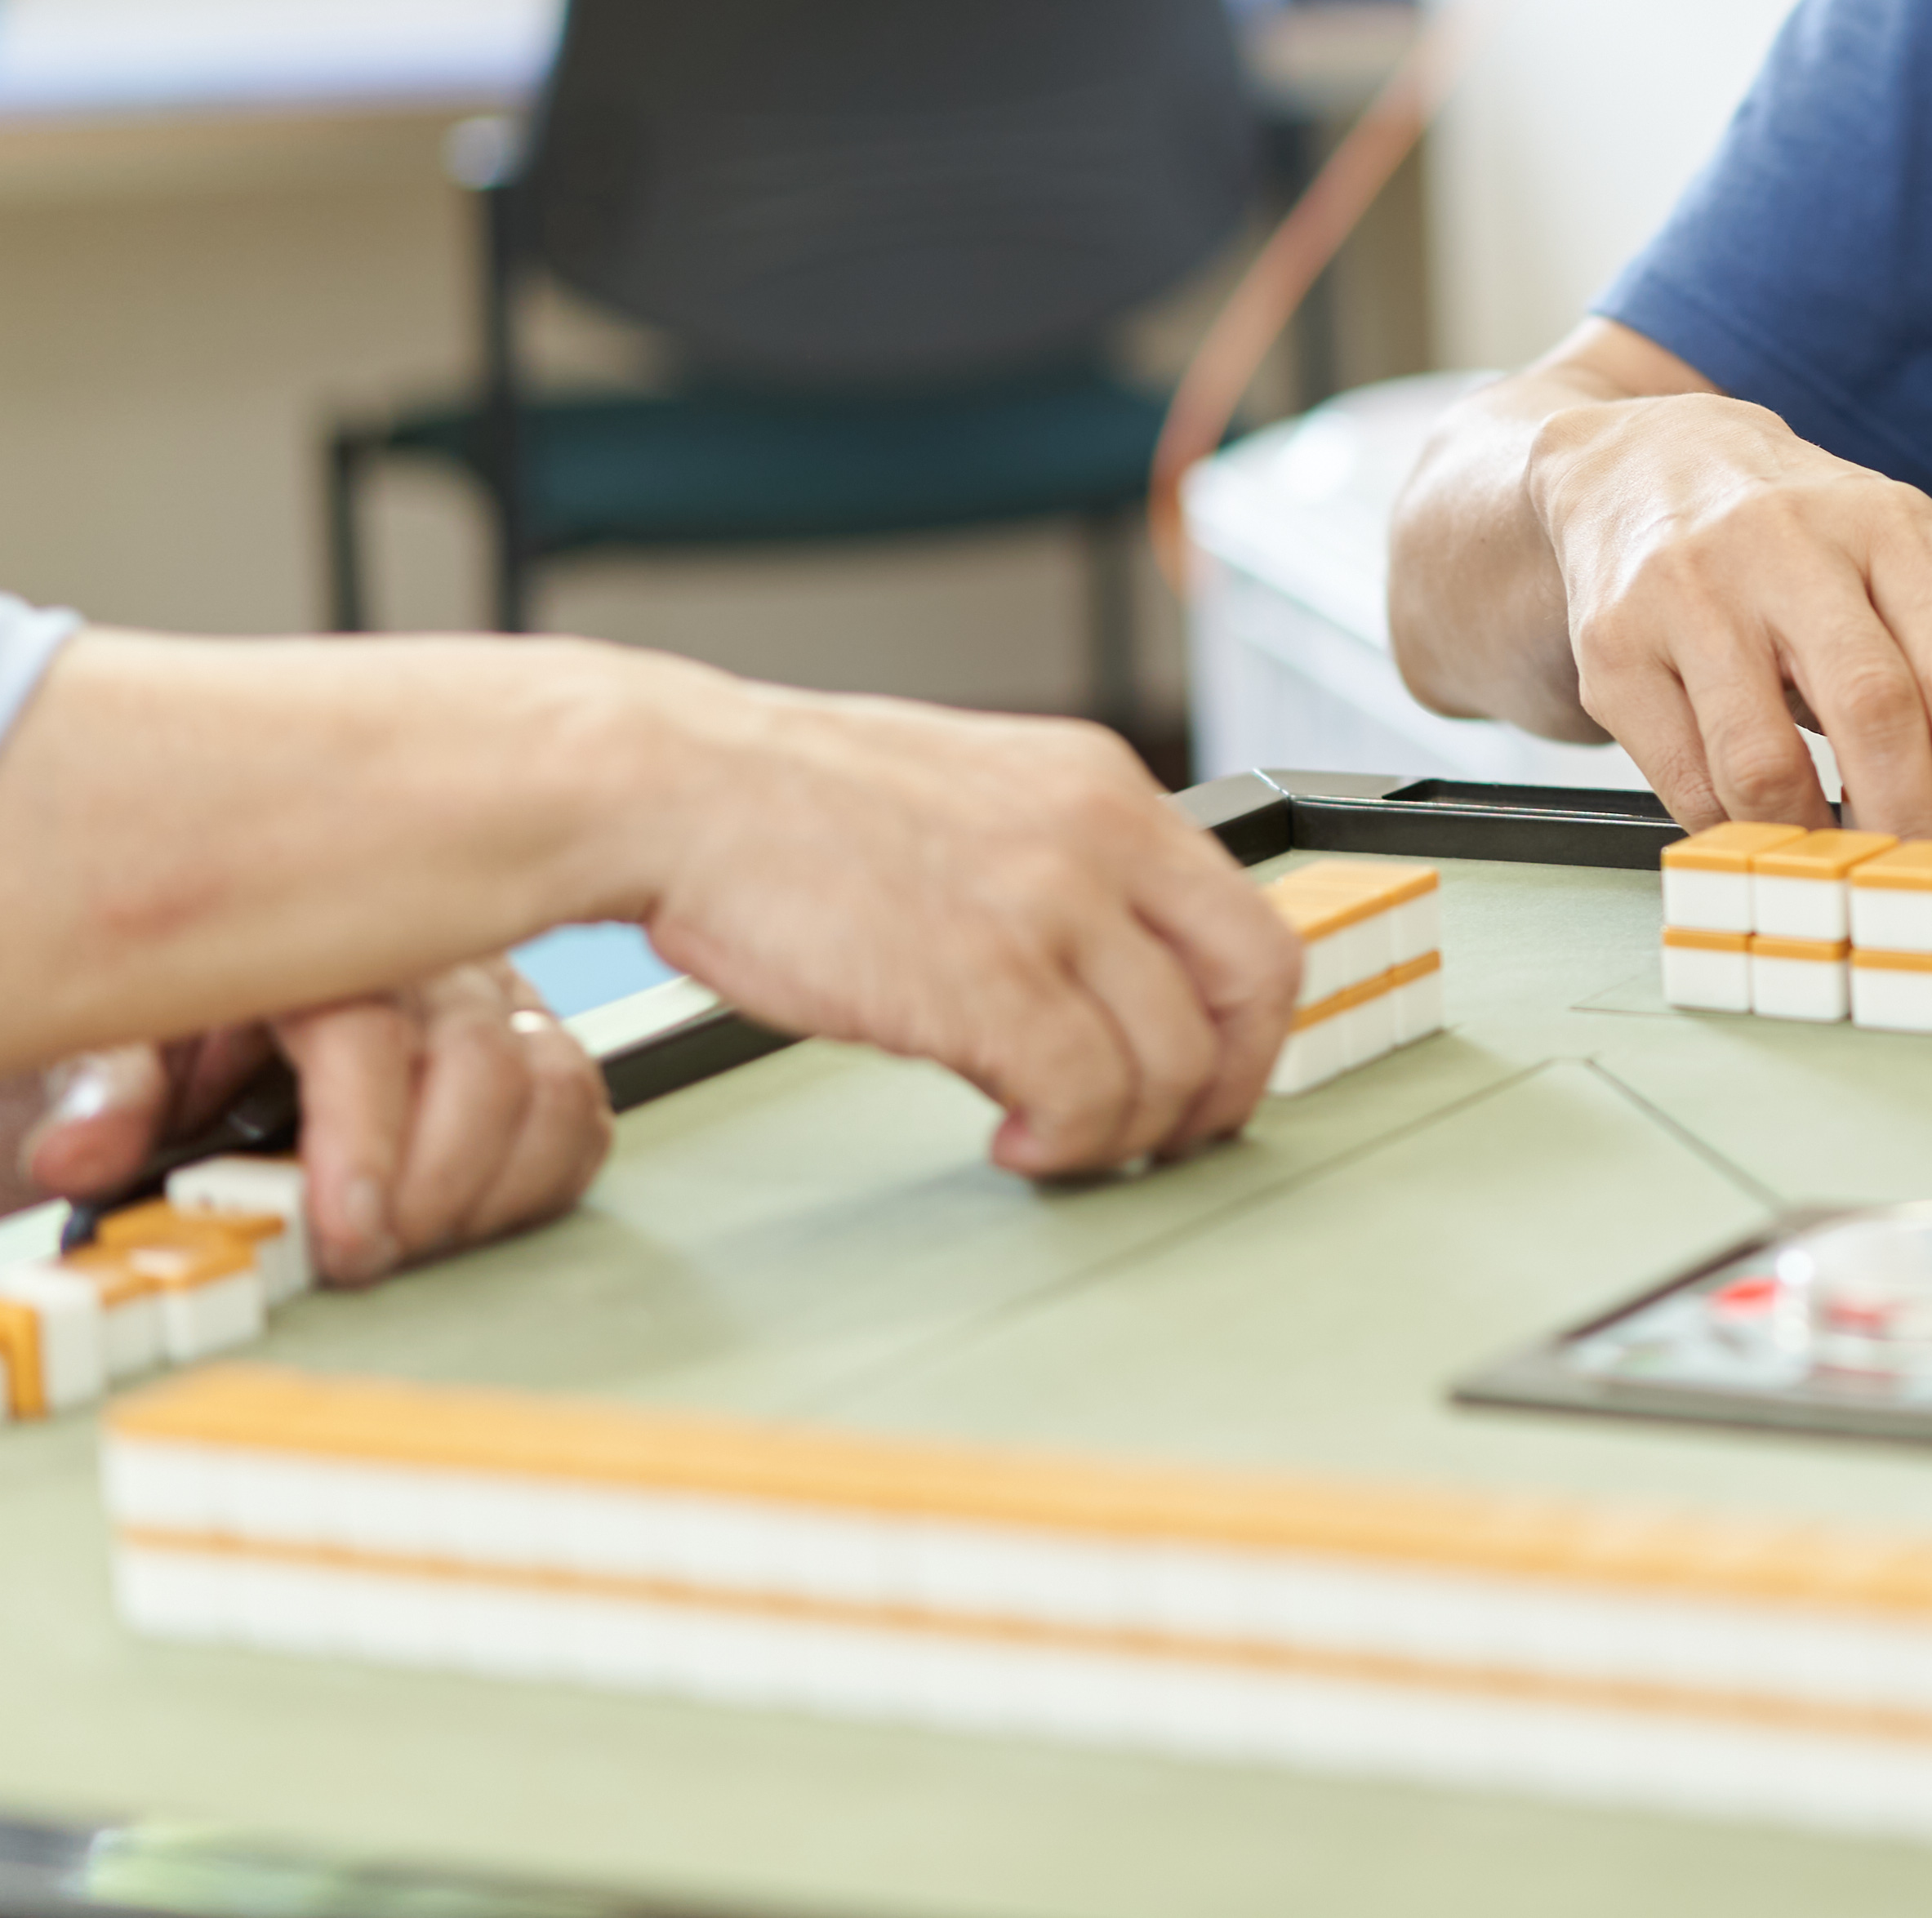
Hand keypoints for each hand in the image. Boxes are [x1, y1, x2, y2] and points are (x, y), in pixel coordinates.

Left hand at [0, 960, 615, 1284]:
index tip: (345, 1234)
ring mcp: (489, 997)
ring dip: (487, 1190)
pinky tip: (464, 1214)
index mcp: (315, 943)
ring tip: (406, 1240)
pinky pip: (578, 1109)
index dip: (365, 1139)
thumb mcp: (109, 1034)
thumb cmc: (169, 1012)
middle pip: (482, 1061)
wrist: (211, 991)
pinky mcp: (531, 1042)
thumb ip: (101, 1090)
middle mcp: (421, 959)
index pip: (368, 1028)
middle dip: (431, 1188)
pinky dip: (538, 1176)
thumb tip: (75, 1154)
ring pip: (550, 1084)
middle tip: (363, 1260)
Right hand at [606, 685, 1299, 1179]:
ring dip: (1126, 1132)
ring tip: (1054, 1143)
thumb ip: (1060, 871)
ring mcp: (1049, 905)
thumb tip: (1109, 977)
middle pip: (1251, 992)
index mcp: (1105, 787)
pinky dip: (1067, 1144)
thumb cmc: (795, 809)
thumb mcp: (977, 802)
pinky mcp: (987, 980)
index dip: (1246, 1027)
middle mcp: (1102, 835)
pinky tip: (1014, 1144)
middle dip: (1222, 1089)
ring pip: (1171, 1062)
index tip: (1208, 1078)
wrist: (680, 790)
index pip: (1250, 924)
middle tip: (1160, 1137)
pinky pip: (1086, 1096)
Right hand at [1523, 388, 1931, 843]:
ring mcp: (1692, 592)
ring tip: (1844, 871)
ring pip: (1765, 767)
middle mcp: (1788, 545)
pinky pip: (1685, 781)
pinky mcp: (1615, 647)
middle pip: (1876, 716)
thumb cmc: (1795, 536)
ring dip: (1816, 845)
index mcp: (1887, 527)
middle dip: (1917, 827)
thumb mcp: (1891, 557)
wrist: (1640, 464)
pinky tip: (1760, 832)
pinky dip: (1733, 831)